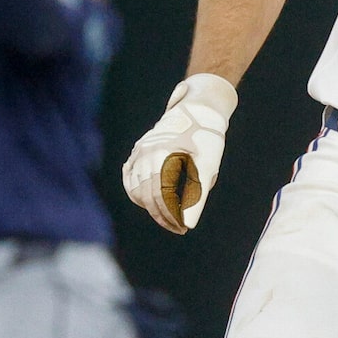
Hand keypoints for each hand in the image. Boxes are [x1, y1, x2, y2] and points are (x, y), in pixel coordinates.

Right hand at [122, 73, 237, 233]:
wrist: (199, 108)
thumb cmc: (208, 138)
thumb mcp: (208, 167)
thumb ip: (197, 196)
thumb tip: (189, 223)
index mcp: (164, 155)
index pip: (161, 196)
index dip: (170, 216)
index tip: (182, 228)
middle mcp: (147, 152)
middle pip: (147, 195)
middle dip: (162, 215)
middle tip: (178, 227)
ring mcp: (140, 150)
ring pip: (136, 188)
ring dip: (150, 206)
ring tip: (168, 216)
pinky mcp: (138, 149)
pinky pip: (130, 176)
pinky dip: (136, 191)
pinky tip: (148, 202)